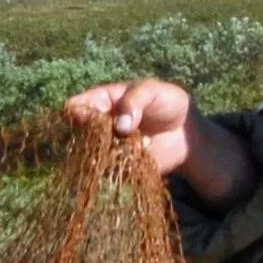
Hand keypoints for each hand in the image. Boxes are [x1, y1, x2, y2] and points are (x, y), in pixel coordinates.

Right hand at [62, 78, 258, 210]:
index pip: (77, 107)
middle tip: (119, 135)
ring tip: (133, 147)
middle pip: (79, 134)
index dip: (77, 114)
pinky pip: (110, 172)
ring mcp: (107, 148)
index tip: (90, 119)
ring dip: (108, 155)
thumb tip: (120, 126)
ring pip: (92, 156)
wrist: (186, 132)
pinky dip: (120, 168)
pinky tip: (139, 158)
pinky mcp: (119, 167)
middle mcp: (99, 126)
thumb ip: (135, 101)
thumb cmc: (167, 102)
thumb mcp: (153, 90)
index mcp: (101, 102)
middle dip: (93, 138)